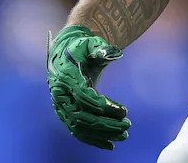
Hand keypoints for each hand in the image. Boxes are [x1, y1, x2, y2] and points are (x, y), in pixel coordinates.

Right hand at [46, 25, 130, 149]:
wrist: (64, 52)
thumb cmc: (81, 47)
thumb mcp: (90, 43)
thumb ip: (99, 48)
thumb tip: (112, 52)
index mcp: (66, 77)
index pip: (83, 96)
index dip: (102, 105)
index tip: (123, 110)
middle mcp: (60, 94)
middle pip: (82, 116)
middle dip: (106, 123)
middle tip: (127, 125)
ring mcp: (61, 106)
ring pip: (79, 127)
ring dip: (102, 134)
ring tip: (123, 136)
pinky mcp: (65, 113)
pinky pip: (76, 130)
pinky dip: (92, 139)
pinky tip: (109, 145)